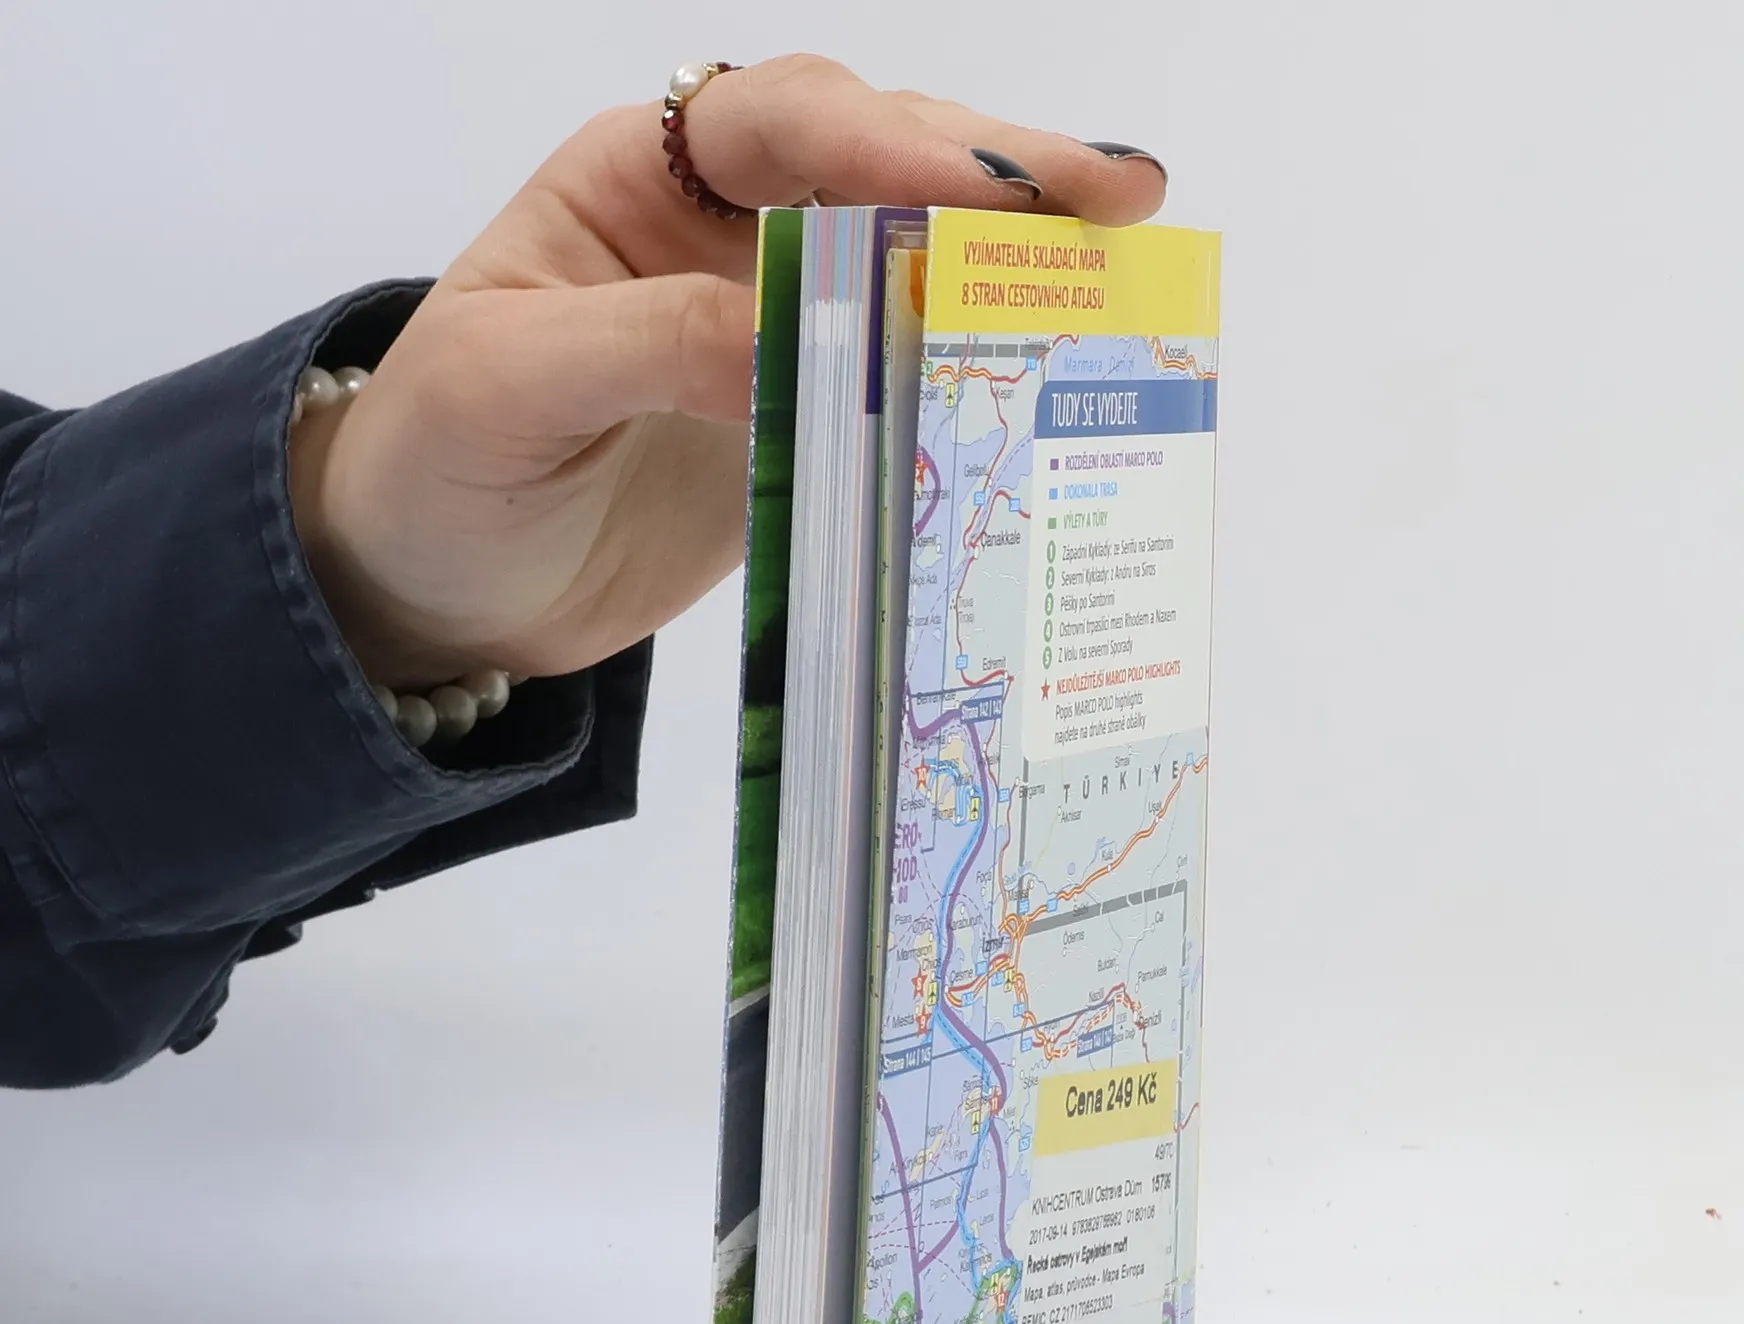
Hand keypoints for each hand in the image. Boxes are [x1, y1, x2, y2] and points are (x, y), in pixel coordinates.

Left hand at [290, 55, 1166, 691]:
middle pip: (879, 172)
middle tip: (1122, 197)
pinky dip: (976, 388)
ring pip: (912, 273)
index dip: (892, 144)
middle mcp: (726, 237)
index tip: (990, 188)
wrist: (439, 593)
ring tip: (1122, 278)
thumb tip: (801, 345)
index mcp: (642, 182)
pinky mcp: (805, 428)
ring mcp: (775, 333)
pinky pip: (904, 390)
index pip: (785, 127)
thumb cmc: (436, 466)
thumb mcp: (513, 385)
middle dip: (998, 178)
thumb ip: (653, 341)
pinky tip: (1048, 389)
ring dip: (1010, 272)